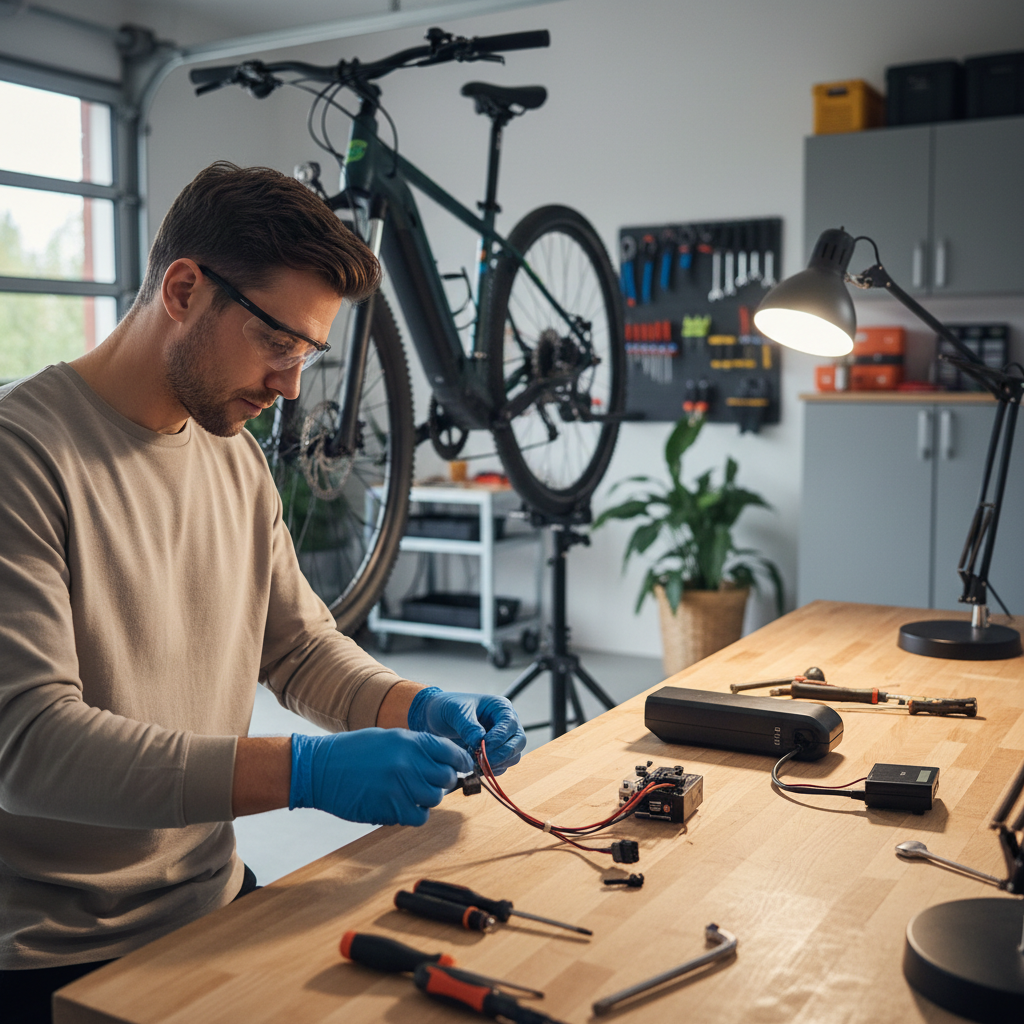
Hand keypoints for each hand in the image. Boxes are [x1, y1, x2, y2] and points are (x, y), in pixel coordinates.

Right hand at [289, 728, 473, 826]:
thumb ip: (415, 748)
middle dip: (443, 781)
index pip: (451, 751)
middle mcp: (410, 761)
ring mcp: (401, 785)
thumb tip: (441, 760)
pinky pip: (419, 816)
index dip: (460, 761)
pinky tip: (401, 806)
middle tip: (430, 782)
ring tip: (410, 793)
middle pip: (446, 777)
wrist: (319, 769)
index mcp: (410, 740)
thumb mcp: (387, 738)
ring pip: (435, 798)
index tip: (462, 767)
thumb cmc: (352, 752)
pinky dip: (415, 814)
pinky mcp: (391, 808)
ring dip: (427, 798)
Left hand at [407, 688, 525, 772]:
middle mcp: (506, 724)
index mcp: (500, 708)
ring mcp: (504, 740)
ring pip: (513, 757)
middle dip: (501, 754)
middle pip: (518, 742)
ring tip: (475, 763)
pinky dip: (491, 770)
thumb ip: (469, 727)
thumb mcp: (455, 713)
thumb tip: (480, 742)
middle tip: (481, 761)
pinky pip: (503, 766)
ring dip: (497, 764)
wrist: (435, 718)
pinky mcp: (496, 754)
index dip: (499, 738)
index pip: (510, 725)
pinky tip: (475, 767)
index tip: (481, 747)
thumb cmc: (447, 708)